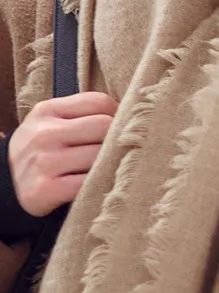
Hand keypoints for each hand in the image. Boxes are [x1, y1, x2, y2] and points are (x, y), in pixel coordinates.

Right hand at [8, 92, 117, 216]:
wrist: (5, 186)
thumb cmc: (42, 149)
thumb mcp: (53, 122)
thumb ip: (85, 113)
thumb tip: (132, 113)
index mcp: (47, 111)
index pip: (99, 102)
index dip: (118, 113)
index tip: (121, 125)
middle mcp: (43, 134)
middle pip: (103, 127)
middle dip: (116, 137)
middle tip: (121, 147)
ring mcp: (43, 162)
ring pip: (100, 155)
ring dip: (111, 162)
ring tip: (111, 165)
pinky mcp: (44, 190)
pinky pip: (88, 182)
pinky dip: (100, 183)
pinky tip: (99, 183)